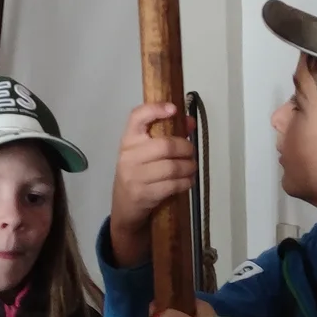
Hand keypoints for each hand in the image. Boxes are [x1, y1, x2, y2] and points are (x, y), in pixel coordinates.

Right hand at [106, 102, 196, 267]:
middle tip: (191, 152)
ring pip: (172, 167)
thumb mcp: (145, 153)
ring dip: (188, 167)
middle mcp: (128, 156)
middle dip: (185, 148)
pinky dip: (185, 182)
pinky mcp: (143, 194)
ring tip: (191, 167)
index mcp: (128, 140)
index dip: (155, 109)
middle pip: (165, 145)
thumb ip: (167, 135)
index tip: (173, 109)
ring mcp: (134, 176)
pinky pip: (172, 185)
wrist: (124, 208)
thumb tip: (190, 122)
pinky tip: (188, 181)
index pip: (137, 117)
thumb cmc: (138, 173)